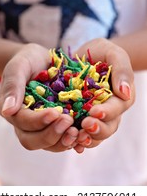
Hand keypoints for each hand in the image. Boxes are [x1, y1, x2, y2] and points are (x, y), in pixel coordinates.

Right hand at [0, 43, 77, 151]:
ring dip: (63, 141)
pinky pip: (61, 139)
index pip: (24, 123)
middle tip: (69, 122)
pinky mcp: (55, 125)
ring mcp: (40, 126)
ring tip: (78, 132)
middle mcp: (25, 123)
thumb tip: (6, 111)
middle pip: (33, 140)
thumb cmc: (27, 61)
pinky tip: (83, 133)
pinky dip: (72, 139)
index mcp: (13, 111)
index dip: (39, 121)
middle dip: (51, 135)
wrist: (40, 60)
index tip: (55, 112)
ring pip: (48, 144)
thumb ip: (12, 85)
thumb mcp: (18, 67)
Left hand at [72, 38, 134, 152]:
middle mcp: (109, 110)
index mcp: (120, 96)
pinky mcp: (79, 117)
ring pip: (95, 134)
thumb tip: (125, 92)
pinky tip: (70, 143)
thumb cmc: (101, 52)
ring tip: (76, 138)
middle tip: (85, 125)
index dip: (107, 112)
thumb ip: (122, 69)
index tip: (95, 112)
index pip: (117, 108)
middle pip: (108, 126)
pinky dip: (76, 140)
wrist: (83, 56)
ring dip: (87, 138)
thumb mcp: (113, 54)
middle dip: (97, 129)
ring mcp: (94, 116)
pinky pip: (80, 133)